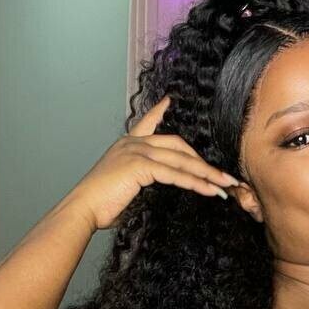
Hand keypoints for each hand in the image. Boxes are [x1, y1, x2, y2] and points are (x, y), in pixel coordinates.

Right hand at [66, 95, 239, 230]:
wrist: (82, 208)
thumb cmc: (99, 204)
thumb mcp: (121, 185)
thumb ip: (138, 178)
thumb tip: (149, 186)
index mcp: (126, 145)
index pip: (146, 123)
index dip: (159, 111)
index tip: (169, 100)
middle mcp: (133, 144)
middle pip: (177, 145)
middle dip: (202, 160)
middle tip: (223, 175)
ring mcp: (137, 152)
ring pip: (181, 161)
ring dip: (207, 174)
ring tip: (226, 184)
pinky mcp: (141, 166)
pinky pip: (176, 174)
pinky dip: (196, 183)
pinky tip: (211, 191)